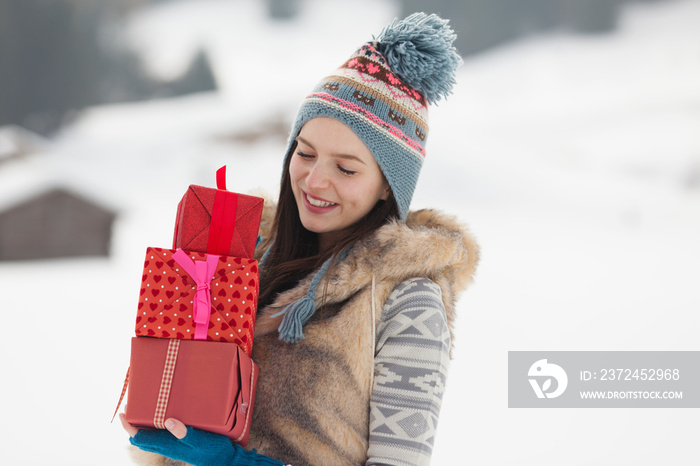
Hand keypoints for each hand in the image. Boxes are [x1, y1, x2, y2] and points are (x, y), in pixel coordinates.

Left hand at [119, 412, 282, 465]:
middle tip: (132, 406)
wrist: (225, 461)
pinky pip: (162, 434)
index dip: (129, 427)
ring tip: (144, 407)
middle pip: (142, 437)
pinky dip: (157, 424)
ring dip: (143, 424)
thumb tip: (167, 421)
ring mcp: (174, 445)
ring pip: (151, 436)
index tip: (123, 413)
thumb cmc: (213, 451)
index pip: (140, 438)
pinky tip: (165, 414)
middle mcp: (167, 446)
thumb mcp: (200, 439)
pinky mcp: (181, 442)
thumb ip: (184, 432)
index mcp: (168, 445)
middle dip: (133, 424)